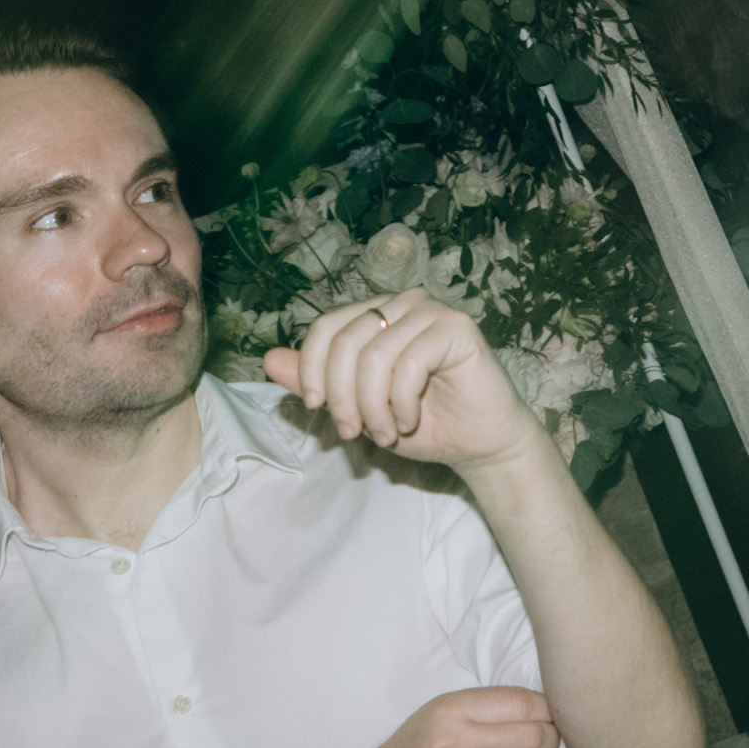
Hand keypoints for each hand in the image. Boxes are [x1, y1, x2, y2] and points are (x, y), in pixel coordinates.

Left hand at [266, 293, 545, 473]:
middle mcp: (402, 303)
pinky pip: (409, 362)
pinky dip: (402, 402)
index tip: (315, 408)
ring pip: (373, 355)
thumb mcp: (357, 407)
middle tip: (354, 434)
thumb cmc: (422, 423)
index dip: (311, 369)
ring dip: (373, 407)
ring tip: (386, 434)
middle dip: (342, 398)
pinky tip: (410, 422)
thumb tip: (269, 360)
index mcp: (376, 315)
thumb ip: (319, 383)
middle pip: (345, 341)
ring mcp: (431, 311)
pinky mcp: (457, 327)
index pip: (325, 327)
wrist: (479, 444)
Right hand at [330, 684, 562, 747]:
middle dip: (555, 739)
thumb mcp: (435, 718)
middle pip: (534, 734)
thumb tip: (540, 709)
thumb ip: (481, 711)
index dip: (549, 709)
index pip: (522, 702)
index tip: (556, 715)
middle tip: (559, 743)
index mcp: (452, 708)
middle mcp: (458, 738)